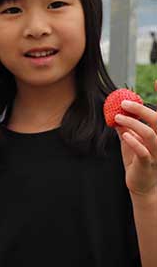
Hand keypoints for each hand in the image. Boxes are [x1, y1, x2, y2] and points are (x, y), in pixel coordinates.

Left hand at [114, 80, 156, 197]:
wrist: (142, 186)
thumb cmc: (138, 161)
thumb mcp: (129, 140)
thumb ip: (124, 126)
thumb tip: (113, 111)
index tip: (156, 80)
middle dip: (141, 109)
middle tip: (123, 103)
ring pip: (151, 134)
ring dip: (133, 124)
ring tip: (118, 118)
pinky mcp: (149, 165)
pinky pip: (144, 152)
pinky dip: (133, 142)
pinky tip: (124, 135)